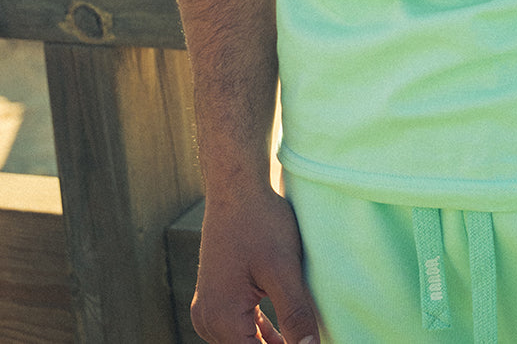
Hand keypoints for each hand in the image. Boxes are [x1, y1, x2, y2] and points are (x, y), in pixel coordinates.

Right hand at [190, 184, 323, 343]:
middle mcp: (208, 320)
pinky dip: (259, 332)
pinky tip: (279, 334)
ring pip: (243, 342)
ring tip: (299, 339)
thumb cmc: (260, 221)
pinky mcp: (215, 297)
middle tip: (309, 339)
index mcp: (221, 318)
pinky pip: (237, 328)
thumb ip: (296, 315)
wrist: (236, 187)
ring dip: (271, 343)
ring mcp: (208, 309)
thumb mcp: (284, 269)